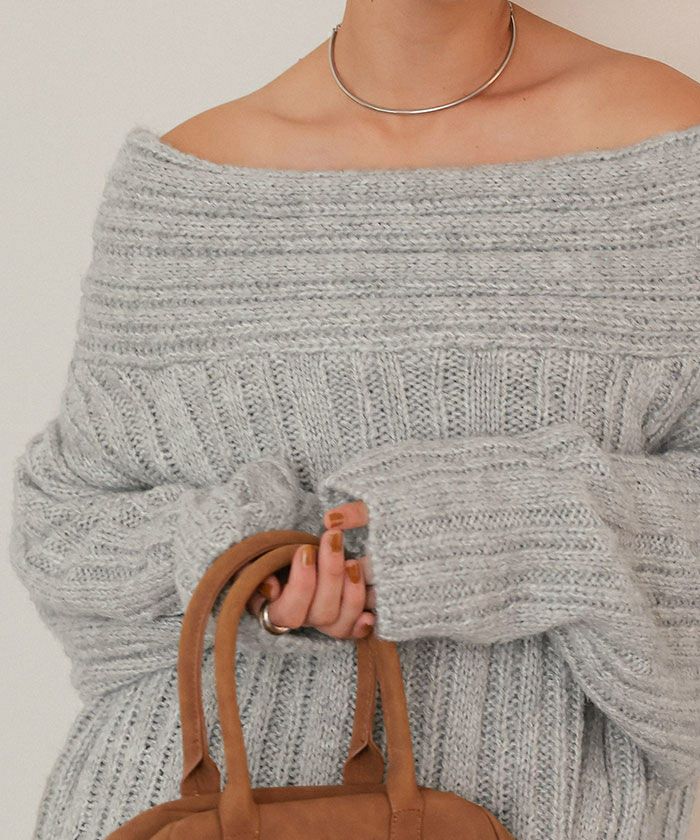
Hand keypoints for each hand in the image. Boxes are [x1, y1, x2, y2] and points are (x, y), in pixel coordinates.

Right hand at [244, 500, 375, 639]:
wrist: (294, 551)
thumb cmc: (270, 556)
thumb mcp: (254, 559)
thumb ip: (253, 572)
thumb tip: (271, 588)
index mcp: (276, 609)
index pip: (288, 613)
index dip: (300, 585)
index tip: (305, 550)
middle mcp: (303, 620)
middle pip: (321, 614)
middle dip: (330, 575)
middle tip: (333, 539)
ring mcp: (325, 623)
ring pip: (341, 623)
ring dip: (351, 593)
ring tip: (353, 562)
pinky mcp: (346, 619)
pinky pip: (355, 631)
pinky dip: (363, 625)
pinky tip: (369, 615)